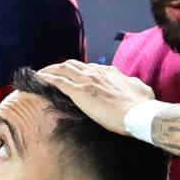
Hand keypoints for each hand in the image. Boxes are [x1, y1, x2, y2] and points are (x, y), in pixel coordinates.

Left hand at [37, 61, 155, 140]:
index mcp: (109, 72)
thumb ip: (134, 85)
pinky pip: (57, 81)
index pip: (89, 68)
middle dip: (60, 68)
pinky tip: (38, 80)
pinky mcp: (78, 92)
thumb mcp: (141, 90)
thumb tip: (134, 84)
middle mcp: (96, 72)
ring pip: (62, 69)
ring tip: (40, 75)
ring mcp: (86, 81)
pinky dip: (46, 79)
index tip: (73, 76)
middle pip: (73, 65)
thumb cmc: (141, 105)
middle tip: (51, 73)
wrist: (138, 114)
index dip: (79, 71)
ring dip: (50, 71)